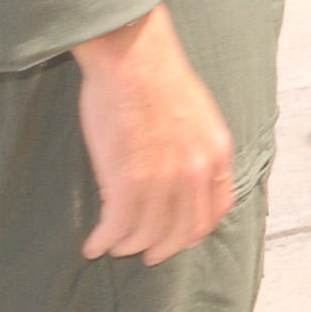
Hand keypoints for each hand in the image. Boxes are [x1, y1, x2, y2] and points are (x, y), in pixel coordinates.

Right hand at [74, 6, 235, 266]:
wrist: (134, 58)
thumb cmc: (157, 76)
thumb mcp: (197, 112)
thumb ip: (196, 145)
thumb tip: (186, 167)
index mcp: (216, 153)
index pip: (215, 210)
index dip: (195, 230)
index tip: (179, 236)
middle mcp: (196, 172)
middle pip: (183, 230)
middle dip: (163, 247)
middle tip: (146, 253)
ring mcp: (163, 180)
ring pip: (148, 233)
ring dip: (128, 245)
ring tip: (114, 246)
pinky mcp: (128, 182)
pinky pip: (117, 228)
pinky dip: (104, 240)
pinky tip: (94, 244)